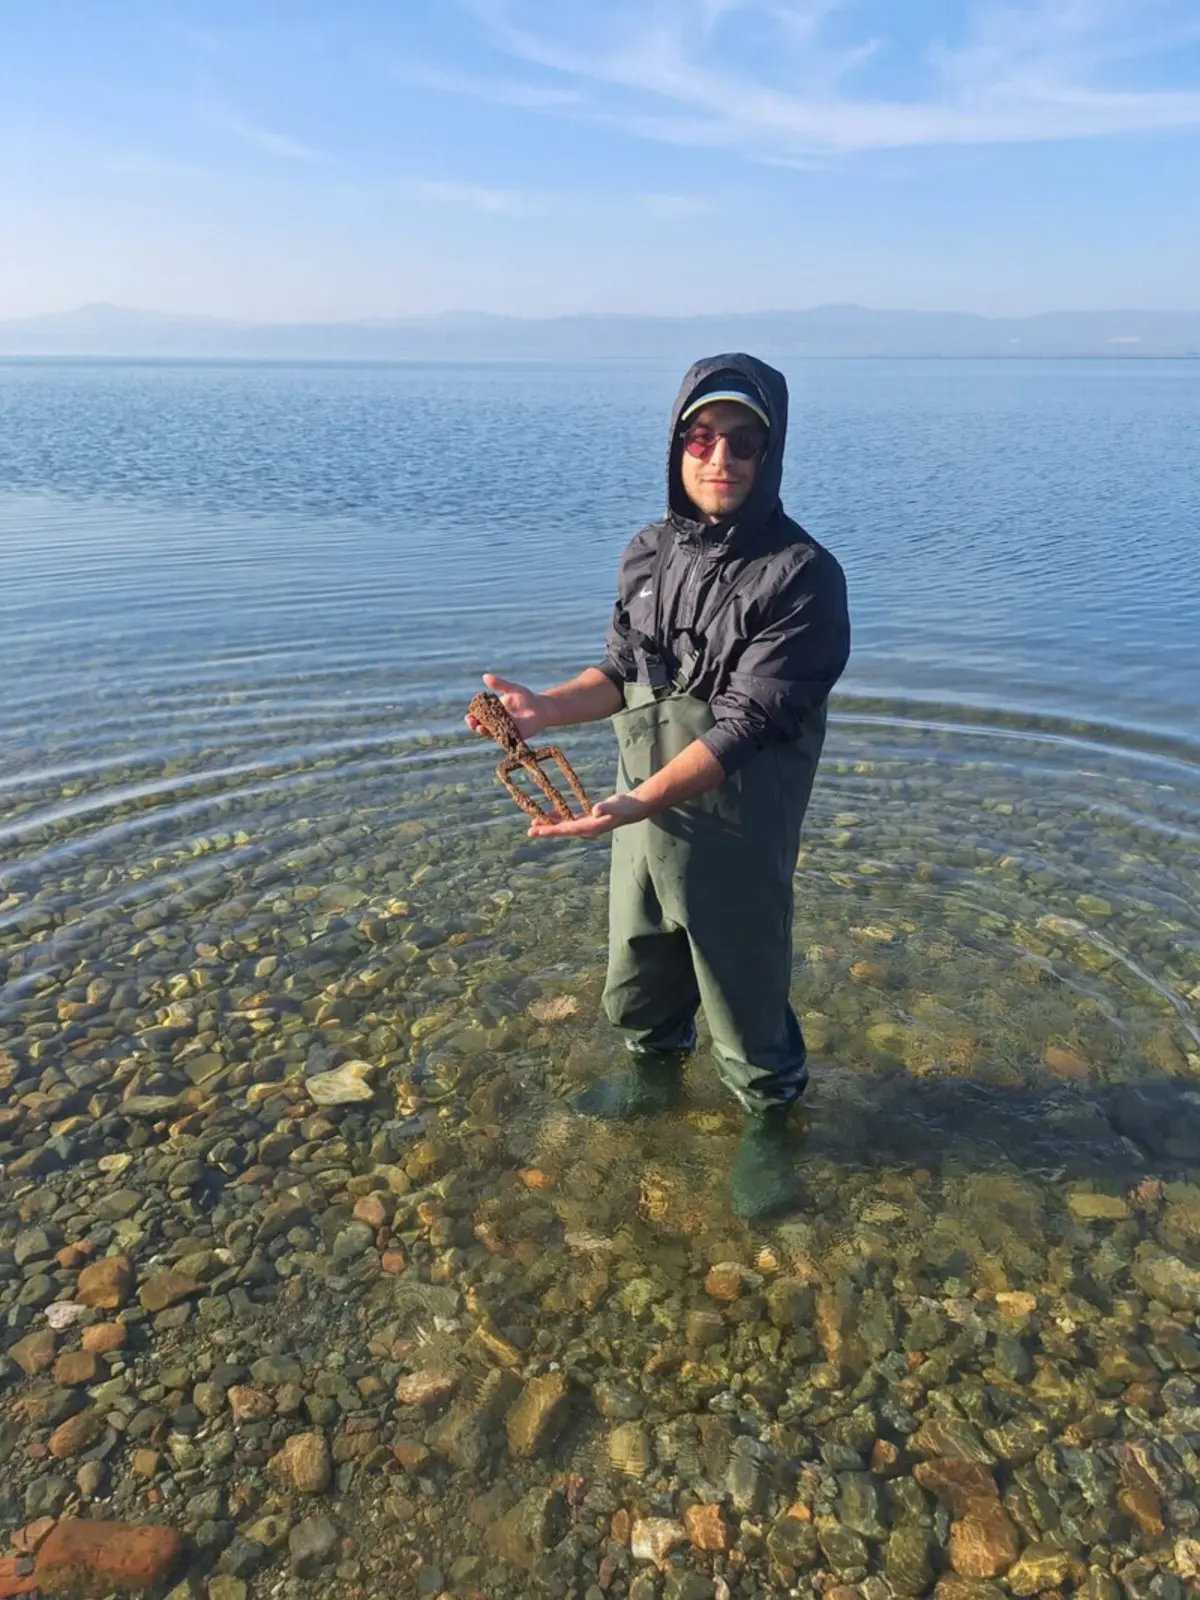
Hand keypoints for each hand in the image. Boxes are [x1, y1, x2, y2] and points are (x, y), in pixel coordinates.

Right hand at [465, 672, 546, 739]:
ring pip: (491, 734)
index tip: (469, 715)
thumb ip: (500, 684)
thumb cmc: (526, 697)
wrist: (542, 708)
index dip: (472, 717)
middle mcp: (497, 723)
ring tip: (481, 728)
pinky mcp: (515, 736)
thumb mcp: (512, 689)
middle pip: (482, 726)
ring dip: (485, 732)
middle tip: (472, 722)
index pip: (479, 716)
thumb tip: (485, 676)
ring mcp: (505, 730)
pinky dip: (500, 737)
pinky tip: (496, 734)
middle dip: (474, 725)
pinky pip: (505, 739)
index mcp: (493, 712)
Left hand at [526, 792, 648, 839]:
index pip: (567, 830)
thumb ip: (605, 807)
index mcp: (591, 827)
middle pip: (562, 831)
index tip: (538, 831)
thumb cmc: (626, 806)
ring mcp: (587, 825)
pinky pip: (569, 820)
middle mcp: (587, 829)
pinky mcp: (587, 819)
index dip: (552, 830)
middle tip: (529, 831)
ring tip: (534, 824)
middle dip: (546, 830)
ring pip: (564, 826)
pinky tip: (549, 816)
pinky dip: (559, 818)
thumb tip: (595, 810)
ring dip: (550, 825)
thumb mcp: (616, 805)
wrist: (634, 807)